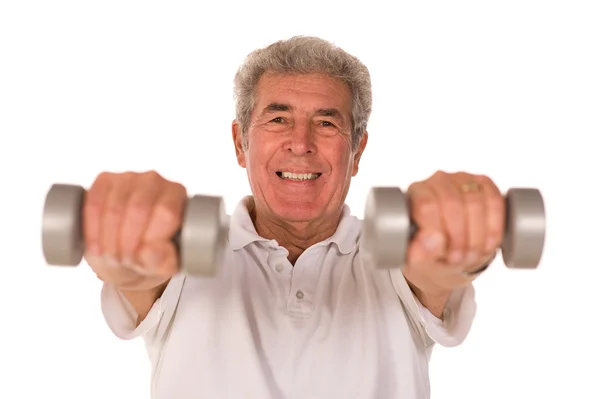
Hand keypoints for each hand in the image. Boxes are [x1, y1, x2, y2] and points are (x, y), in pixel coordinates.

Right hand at [83, 171, 186, 290]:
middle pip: (139, 209)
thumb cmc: (153, 254)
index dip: (151, 240)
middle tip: (125, 261)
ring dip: (109, 240)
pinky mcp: (104, 181)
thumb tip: (149, 251)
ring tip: (113, 257)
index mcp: (177, 194)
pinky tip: (96, 248)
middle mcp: (154, 180)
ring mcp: (128, 177)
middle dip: (128, 242)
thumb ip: (164, 261)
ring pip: (114, 209)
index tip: (142, 258)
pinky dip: (93, 231)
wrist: (127, 249)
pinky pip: (94, 205)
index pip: (166, 213)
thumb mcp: (164, 264)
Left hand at [403, 171, 503, 297]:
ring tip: (471, 256)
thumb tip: (434, 240)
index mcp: (416, 193)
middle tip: (459, 260)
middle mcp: (438, 180)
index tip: (446, 255)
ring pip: (476, 204)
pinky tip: (488, 245)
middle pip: (453, 204)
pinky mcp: (485, 185)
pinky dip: (494, 228)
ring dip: (477, 237)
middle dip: (460, 238)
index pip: (427, 205)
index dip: (438, 233)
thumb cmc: (430, 251)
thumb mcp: (420, 258)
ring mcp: (463, 180)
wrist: (451, 248)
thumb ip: (420, 252)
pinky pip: (495, 202)